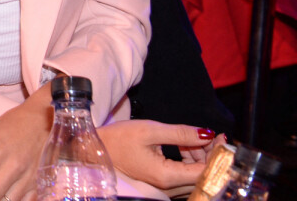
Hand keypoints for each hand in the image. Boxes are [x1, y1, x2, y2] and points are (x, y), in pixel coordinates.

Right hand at [99, 119, 220, 196]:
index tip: (222, 138)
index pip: (205, 172)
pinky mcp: (162, 183)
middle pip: (203, 177)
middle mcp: (168, 187)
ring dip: (202, 159)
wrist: (95, 150)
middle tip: (213, 136)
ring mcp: (164, 187)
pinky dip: (191, 162)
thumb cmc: (118, 139)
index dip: (218, 156)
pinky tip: (186, 146)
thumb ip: (180, 133)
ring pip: (195, 178)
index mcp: (166, 176)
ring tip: (195, 138)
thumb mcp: (149, 130)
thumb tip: (207, 134)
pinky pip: (185, 176)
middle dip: (212, 156)